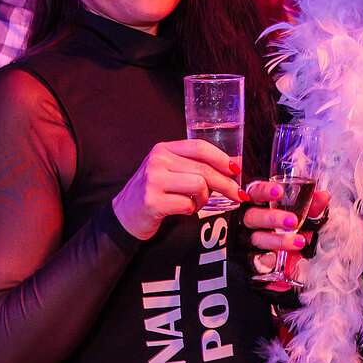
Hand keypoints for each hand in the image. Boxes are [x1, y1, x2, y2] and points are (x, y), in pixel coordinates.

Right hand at [111, 139, 247, 239]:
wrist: (124, 215)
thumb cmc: (153, 193)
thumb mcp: (168, 170)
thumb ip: (191, 165)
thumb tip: (230, 166)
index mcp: (163, 149)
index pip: (199, 147)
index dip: (221, 158)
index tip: (236, 169)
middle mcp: (157, 161)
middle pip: (204, 169)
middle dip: (226, 184)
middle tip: (238, 195)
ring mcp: (153, 180)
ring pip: (199, 186)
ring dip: (204, 199)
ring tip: (196, 203)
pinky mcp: (153, 201)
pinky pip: (187, 205)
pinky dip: (191, 210)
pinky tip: (184, 210)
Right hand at [242, 183, 328, 287]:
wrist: (291, 259)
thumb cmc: (291, 228)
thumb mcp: (304, 215)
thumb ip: (312, 205)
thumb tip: (323, 196)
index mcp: (259, 203)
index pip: (255, 192)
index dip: (264, 190)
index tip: (279, 192)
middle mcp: (251, 220)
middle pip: (252, 216)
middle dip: (273, 218)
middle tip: (293, 221)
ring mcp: (248, 241)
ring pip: (256, 238)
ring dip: (277, 240)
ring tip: (299, 242)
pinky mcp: (251, 260)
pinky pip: (254, 260)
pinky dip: (267, 259)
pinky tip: (277, 259)